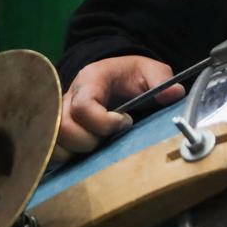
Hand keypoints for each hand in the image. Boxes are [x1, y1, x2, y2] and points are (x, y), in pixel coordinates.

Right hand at [58, 55, 183, 156]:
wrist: (117, 75)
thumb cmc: (132, 74)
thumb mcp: (150, 70)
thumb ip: (160, 80)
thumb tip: (174, 94)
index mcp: (90, 80)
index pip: (83, 106)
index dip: (104, 123)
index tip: (125, 123)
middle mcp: (69, 96)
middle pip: (63, 127)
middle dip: (89, 141)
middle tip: (109, 138)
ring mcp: (61, 113)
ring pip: (54, 140)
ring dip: (76, 151)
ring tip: (99, 145)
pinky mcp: (59, 128)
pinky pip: (51, 148)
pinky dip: (65, 156)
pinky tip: (87, 153)